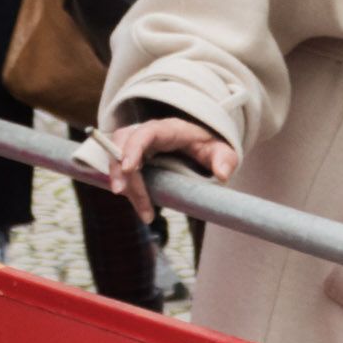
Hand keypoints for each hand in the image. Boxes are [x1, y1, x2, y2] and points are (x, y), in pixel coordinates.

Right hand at [106, 116, 237, 223]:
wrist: (199, 144)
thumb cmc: (208, 145)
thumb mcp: (222, 150)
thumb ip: (225, 159)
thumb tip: (222, 175)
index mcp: (168, 129)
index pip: (145, 133)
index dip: (133, 148)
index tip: (128, 168)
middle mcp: (147, 133)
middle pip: (122, 145)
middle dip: (118, 169)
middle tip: (123, 194)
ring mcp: (136, 145)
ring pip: (118, 159)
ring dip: (124, 184)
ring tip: (145, 213)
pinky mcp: (131, 157)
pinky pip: (121, 170)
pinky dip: (127, 188)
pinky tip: (141, 206)